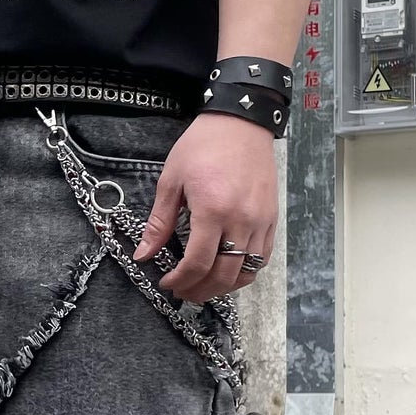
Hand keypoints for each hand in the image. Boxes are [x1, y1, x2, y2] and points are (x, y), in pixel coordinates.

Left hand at [135, 113, 277, 302]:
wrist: (241, 122)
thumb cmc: (203, 146)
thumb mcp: (171, 181)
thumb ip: (159, 223)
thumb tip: (143, 255)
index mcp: (212, 210)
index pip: (198, 263)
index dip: (180, 281)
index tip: (168, 283)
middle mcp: (241, 220)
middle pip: (223, 275)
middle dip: (200, 291)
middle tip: (183, 292)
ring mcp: (260, 221)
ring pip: (246, 272)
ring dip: (223, 287)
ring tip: (203, 286)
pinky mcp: (272, 218)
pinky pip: (262, 258)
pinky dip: (244, 272)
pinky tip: (227, 271)